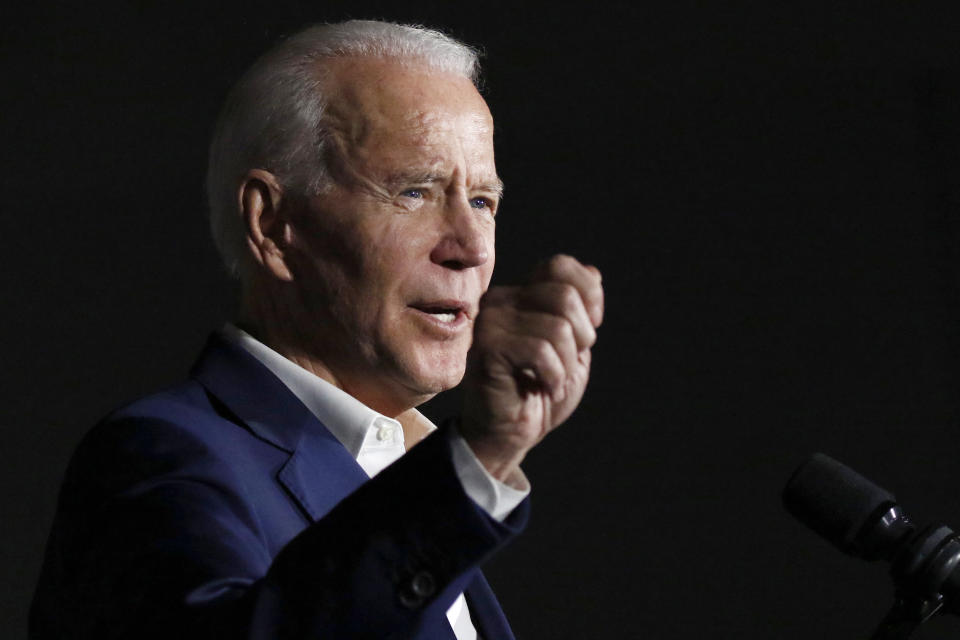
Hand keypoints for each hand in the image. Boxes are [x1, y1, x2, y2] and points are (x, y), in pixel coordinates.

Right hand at [460, 254, 603, 483]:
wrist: (509, 434)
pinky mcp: (486, 348)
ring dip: (566, 364)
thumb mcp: (572, 347)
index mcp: (520, 294)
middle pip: (564, 295)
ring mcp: (490, 322)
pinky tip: (543, 387)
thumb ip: (579, 310)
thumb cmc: (539, 391)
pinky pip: (540, 351)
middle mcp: (500, 300)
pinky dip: (554, 376)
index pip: (560, 265)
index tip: (585, 333)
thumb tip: (594, 273)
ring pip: (558, 327)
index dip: (588, 296)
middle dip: (582, 336)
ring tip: (552, 380)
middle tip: (567, 362)